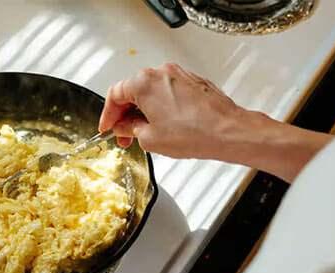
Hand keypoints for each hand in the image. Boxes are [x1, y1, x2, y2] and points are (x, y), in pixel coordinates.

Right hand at [99, 63, 332, 181]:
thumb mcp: (149, 138)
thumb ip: (130, 129)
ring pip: (151, 91)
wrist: (227, 131)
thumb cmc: (193, 133)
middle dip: (125, 114)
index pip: (115, 95)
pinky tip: (162, 126)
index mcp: (143, 82)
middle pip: (132, 91)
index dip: (108, 115)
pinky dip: (160, 107)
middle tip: (123, 135)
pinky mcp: (192, 81)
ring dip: (143, 111)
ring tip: (144, 133)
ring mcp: (178, 75)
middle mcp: (160, 72)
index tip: (107, 128)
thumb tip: (124, 127)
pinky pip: (168, 92)